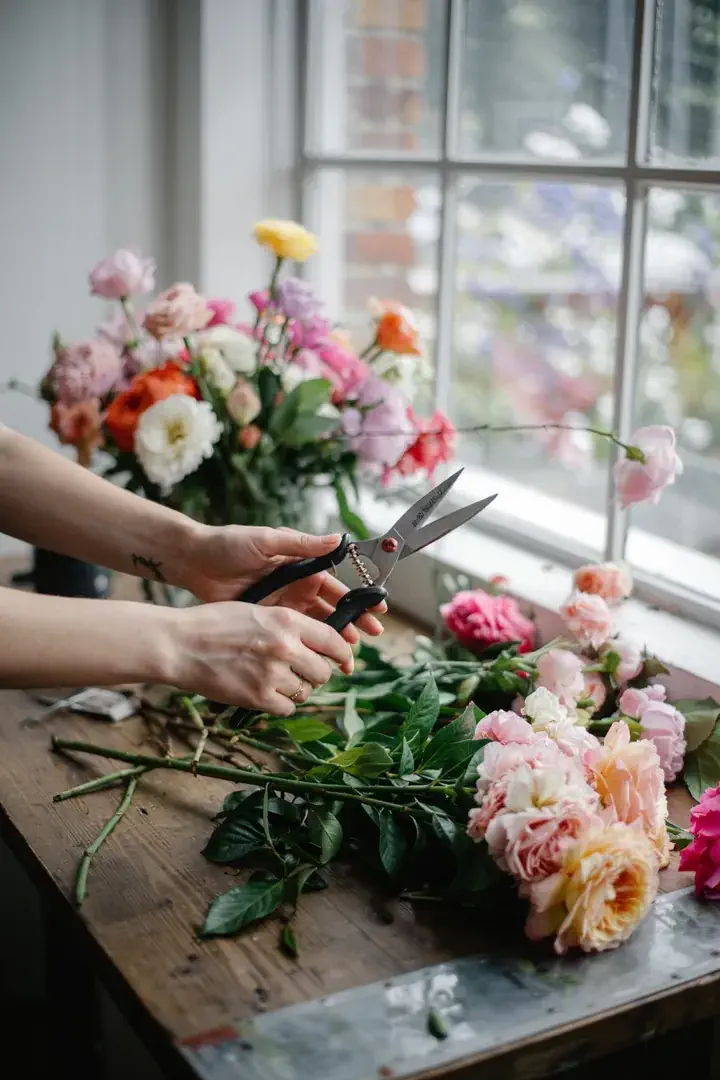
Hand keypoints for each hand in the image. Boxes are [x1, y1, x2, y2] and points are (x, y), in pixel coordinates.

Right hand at [170, 602, 353, 712]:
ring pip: (306, 691)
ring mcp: (272, 674)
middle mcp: (285, 647)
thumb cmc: (214, 624)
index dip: (342, 654)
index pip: (334, 641)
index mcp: (287, 621)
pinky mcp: (258, 697)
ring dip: (297, 689)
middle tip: (299, 671)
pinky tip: (264, 692)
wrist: (180, 644)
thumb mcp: (258, 611)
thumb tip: (318, 642)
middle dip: (315, 674)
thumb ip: (289, 625)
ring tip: (275, 679)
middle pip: (324, 671)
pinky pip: (288, 708)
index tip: (343, 661)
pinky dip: (280, 703)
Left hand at [179, 524, 385, 643]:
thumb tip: (338, 539)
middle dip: (352, 624)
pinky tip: (317, 660)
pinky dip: (307, 648)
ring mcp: (283, 607)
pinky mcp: (267, 622)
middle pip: (332, 610)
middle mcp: (297, 588)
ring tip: (347, 656)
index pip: (337, 587)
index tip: (378, 610)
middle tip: (369, 639)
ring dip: (333, 641)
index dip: (358, 599)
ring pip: (315, 627)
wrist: (195, 561)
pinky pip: (293, 637)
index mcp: (302, 568)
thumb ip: (302, 544)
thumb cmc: (231, 544)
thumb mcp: (268, 541)